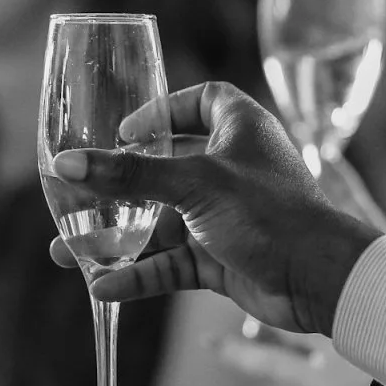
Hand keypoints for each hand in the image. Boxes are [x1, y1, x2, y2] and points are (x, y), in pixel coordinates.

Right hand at [45, 81, 382, 335]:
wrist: (319, 281)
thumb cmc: (270, 213)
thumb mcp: (194, 185)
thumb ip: (129, 176)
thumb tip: (66, 165)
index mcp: (239, 129)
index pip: (201, 99)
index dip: (163, 108)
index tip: (126, 129)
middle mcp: (233, 169)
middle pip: (166, 169)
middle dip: (118, 189)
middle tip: (75, 198)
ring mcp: (226, 216)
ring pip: (161, 224)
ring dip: (118, 239)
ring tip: (66, 254)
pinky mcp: (223, 259)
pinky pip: (172, 263)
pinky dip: (141, 274)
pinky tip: (104, 285)